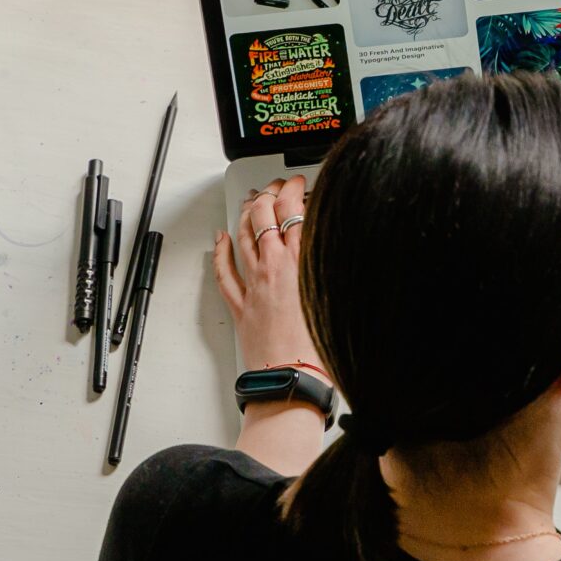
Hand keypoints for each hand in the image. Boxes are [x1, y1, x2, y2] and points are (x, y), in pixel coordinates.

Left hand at [213, 178, 321, 376]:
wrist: (294, 378)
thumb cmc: (321, 347)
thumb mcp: (338, 294)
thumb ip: (334, 263)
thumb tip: (335, 244)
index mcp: (302, 261)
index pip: (294, 209)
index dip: (294, 189)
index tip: (299, 183)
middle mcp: (274, 267)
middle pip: (265, 215)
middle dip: (270, 193)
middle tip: (276, 186)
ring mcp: (254, 284)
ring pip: (243, 236)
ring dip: (247, 213)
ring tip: (252, 200)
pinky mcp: (241, 304)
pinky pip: (224, 271)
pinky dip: (221, 250)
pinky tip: (221, 239)